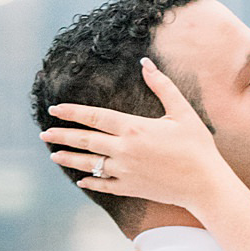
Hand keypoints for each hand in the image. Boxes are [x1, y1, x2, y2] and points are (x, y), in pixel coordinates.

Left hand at [43, 61, 224, 212]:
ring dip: (70, 159)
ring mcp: (125, 171)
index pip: (94, 117)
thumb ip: (162, 86)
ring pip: (89, 164)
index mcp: (133, 128)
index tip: (54, 109)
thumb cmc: (197, 146)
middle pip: (85, 141)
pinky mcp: (131, 188)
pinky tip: (80, 181)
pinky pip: (104, 185)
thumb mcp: (182, 111)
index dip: (72, 112)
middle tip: (45, 133)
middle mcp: (123, 150)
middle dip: (62, 135)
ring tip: (54, 155)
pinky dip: (90, 183)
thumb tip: (146, 62)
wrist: (205, 184)